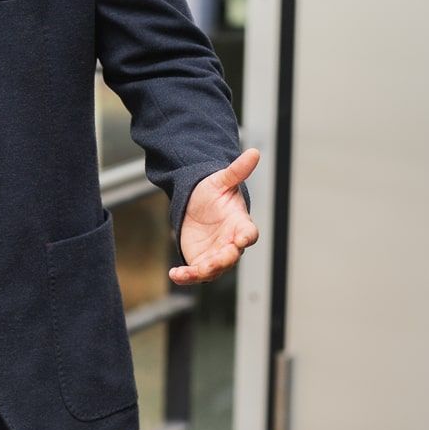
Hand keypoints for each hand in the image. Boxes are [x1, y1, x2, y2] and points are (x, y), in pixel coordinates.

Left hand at [169, 148, 259, 285]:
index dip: (246, 237)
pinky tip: (174, 275)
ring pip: (215, 269)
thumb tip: (253, 153)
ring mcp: (216, 254)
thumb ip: (236, 171)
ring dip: (204, 272)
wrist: (196, 204)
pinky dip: (186, 276)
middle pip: (232, 256)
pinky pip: (196, 273)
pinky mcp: (201, 261)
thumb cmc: (213, 193)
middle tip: (214, 261)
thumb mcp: (221, 180)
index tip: (241, 239)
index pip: (249, 233)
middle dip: (224, 259)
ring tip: (188, 273)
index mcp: (240, 224)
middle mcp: (231, 243)